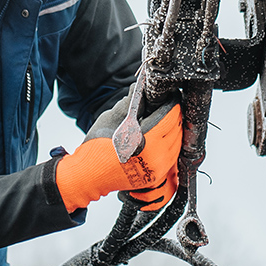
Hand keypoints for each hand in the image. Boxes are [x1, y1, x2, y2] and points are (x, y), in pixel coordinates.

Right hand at [55, 96, 182, 212]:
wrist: (89, 175)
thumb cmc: (96, 147)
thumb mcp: (111, 119)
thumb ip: (130, 104)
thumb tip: (140, 90)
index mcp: (146, 140)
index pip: (169, 116)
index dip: (172, 103)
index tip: (171, 96)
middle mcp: (156, 156)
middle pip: (176, 129)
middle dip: (174, 115)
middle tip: (168, 105)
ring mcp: (157, 169)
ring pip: (177, 143)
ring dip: (173, 130)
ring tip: (165, 119)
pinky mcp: (155, 176)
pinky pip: (171, 156)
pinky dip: (169, 144)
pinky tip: (161, 137)